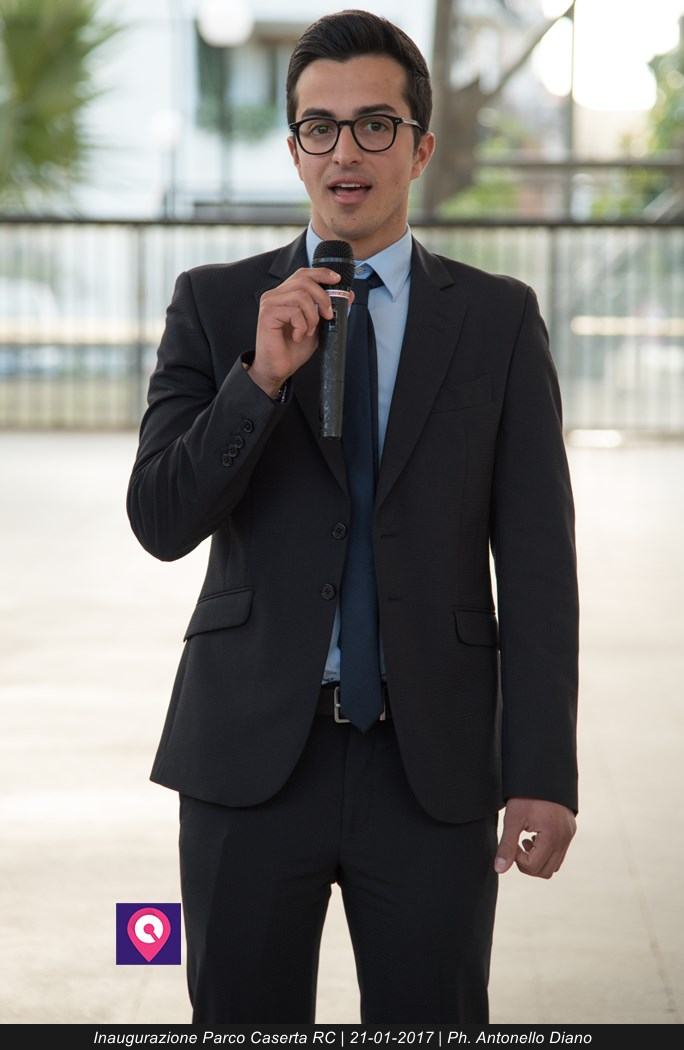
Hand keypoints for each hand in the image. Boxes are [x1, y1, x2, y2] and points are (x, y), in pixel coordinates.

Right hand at [251, 267, 353, 393]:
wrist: (279, 368)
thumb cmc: (293, 348)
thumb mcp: (317, 326)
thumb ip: (328, 309)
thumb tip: (348, 295)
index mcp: (285, 294)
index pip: (303, 274)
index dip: (321, 273)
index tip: (337, 280)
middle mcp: (275, 295)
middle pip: (304, 281)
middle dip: (322, 297)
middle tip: (327, 316)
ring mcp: (269, 303)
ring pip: (301, 296)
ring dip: (312, 316)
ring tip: (308, 331)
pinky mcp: (267, 314)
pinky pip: (294, 311)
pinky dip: (302, 326)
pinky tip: (297, 336)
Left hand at [494, 797, 575, 878]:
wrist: (543, 773)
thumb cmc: (526, 795)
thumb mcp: (513, 819)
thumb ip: (506, 846)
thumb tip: (499, 870)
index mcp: (552, 837)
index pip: (533, 867)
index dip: (517, 859)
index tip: (512, 842)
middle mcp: (564, 839)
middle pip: (545, 872)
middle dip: (528, 863)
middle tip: (517, 845)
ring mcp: (569, 835)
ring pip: (554, 865)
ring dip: (538, 859)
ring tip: (526, 839)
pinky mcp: (570, 830)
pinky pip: (560, 853)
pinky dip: (546, 852)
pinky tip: (535, 836)